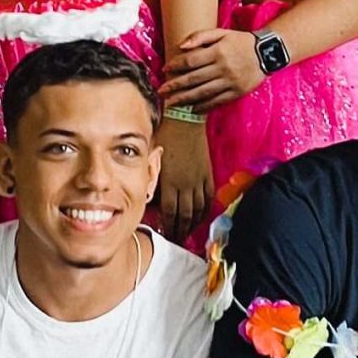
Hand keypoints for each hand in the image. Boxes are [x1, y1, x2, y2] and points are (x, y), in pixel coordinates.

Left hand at [157, 117, 212, 240]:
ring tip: (188, 233)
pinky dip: (205, 210)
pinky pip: (208, 197)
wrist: (183, 117)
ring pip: (198, 209)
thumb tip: (148, 197)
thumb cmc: (162, 134)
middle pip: (185, 215)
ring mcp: (198, 179)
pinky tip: (201, 216)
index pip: (170, 212)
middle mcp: (186, 184)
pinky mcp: (207, 173)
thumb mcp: (152, 158)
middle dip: (180, 230)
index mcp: (170, 181)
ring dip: (193, 224)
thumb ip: (151, 178)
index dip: (168, 226)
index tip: (165, 235)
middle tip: (176, 240)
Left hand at [162, 27, 263, 112]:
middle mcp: (223, 68)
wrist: (267, 53)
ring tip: (170, 104)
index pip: (191, 61)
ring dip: (184, 99)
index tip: (165, 69)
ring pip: (203, 93)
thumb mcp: (222, 33)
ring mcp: (230, 82)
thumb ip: (201, 36)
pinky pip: (217, 101)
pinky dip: (203, 106)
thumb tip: (181, 46)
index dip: (176, 65)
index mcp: (218, 52)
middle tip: (161, 92)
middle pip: (193, 79)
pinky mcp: (236, 93)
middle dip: (175, 86)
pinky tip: (191, 109)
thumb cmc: (240, 41)